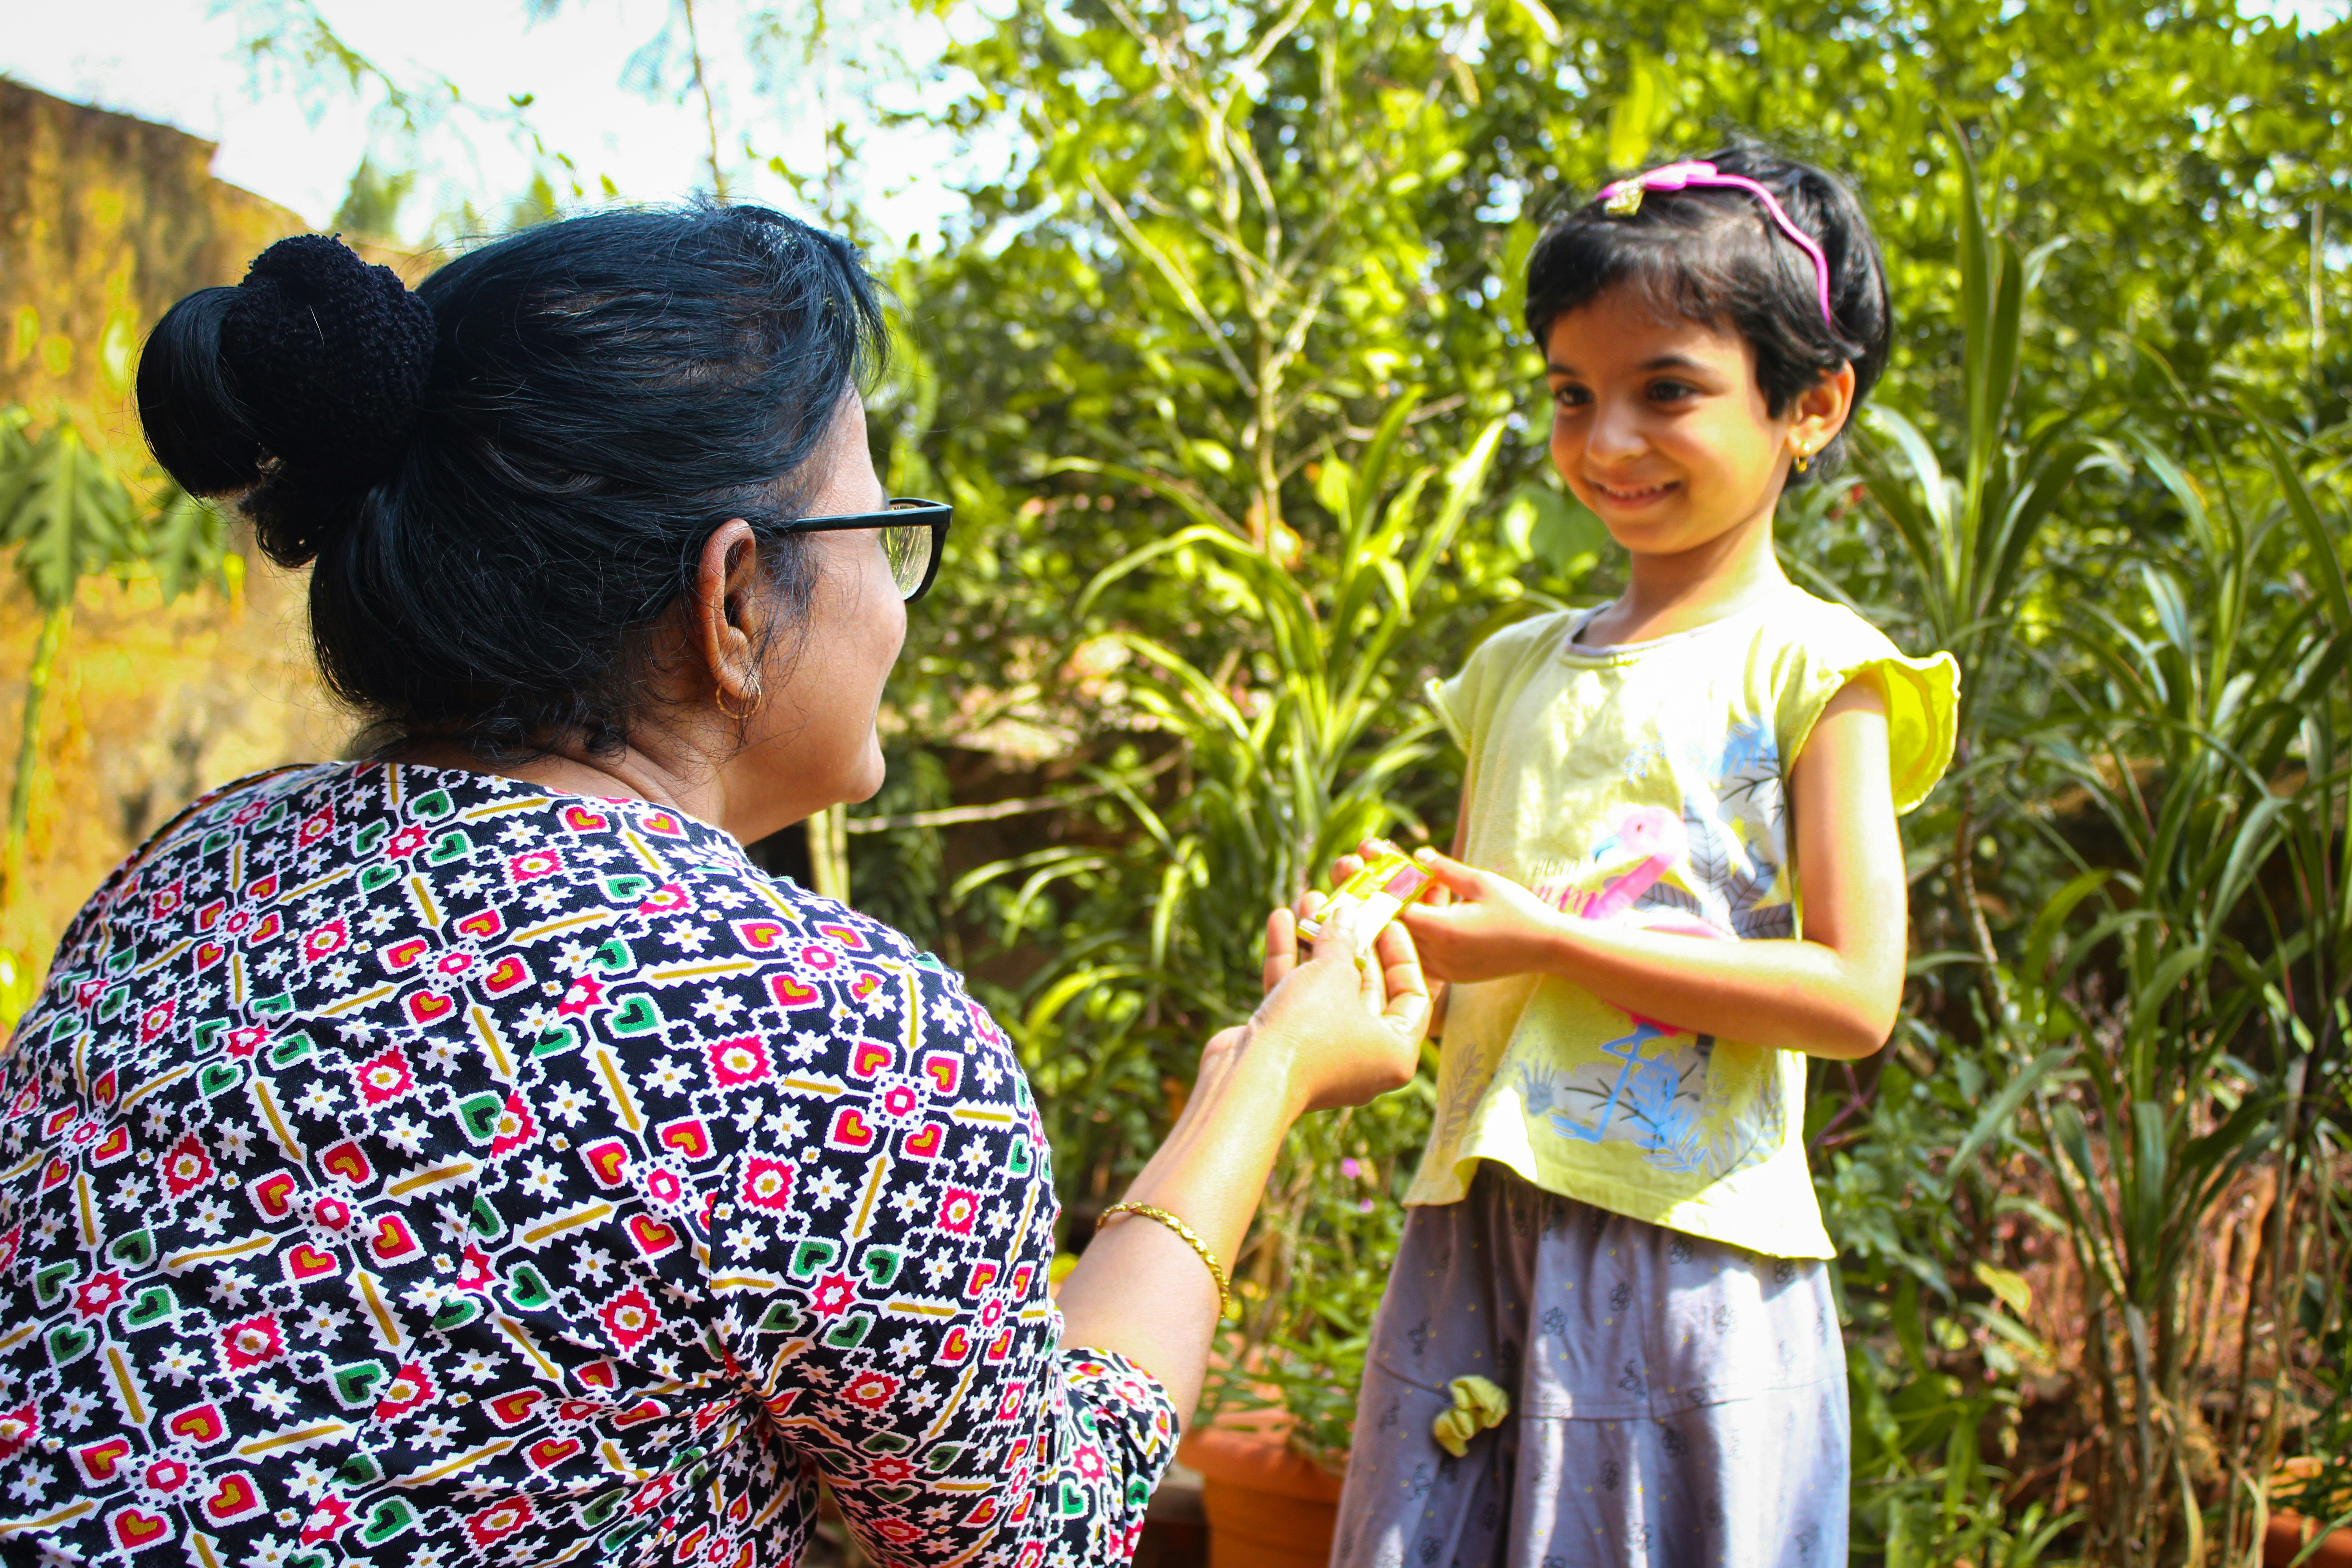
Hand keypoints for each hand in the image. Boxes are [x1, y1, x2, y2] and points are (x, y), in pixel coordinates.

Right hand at [1237, 896, 1428, 1113]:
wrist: (1249, 1079)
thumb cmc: (1309, 1029)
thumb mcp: (1334, 973)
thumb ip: (1343, 940)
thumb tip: (1345, 914)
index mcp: (1395, 1051)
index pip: (1413, 996)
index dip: (1402, 954)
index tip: (1388, 920)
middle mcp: (1364, 1058)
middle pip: (1365, 989)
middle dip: (1351, 941)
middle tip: (1343, 903)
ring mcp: (1323, 1055)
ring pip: (1325, 990)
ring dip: (1316, 944)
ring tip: (1309, 900)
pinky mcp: (1287, 1048)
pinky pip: (1295, 999)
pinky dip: (1290, 962)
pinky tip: (1281, 919)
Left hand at [1398, 850, 1566, 983]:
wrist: (1546, 947)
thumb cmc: (1518, 910)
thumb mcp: (1482, 882)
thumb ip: (1445, 869)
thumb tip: (1418, 854)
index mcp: (1443, 931)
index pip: (1398, 912)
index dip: (1394, 893)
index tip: (1400, 876)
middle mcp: (1439, 956)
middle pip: (1400, 930)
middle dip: (1402, 905)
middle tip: (1415, 883)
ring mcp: (1445, 970)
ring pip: (1409, 945)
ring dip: (1412, 922)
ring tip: (1432, 899)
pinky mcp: (1452, 977)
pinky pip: (1423, 958)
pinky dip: (1422, 939)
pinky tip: (1440, 919)